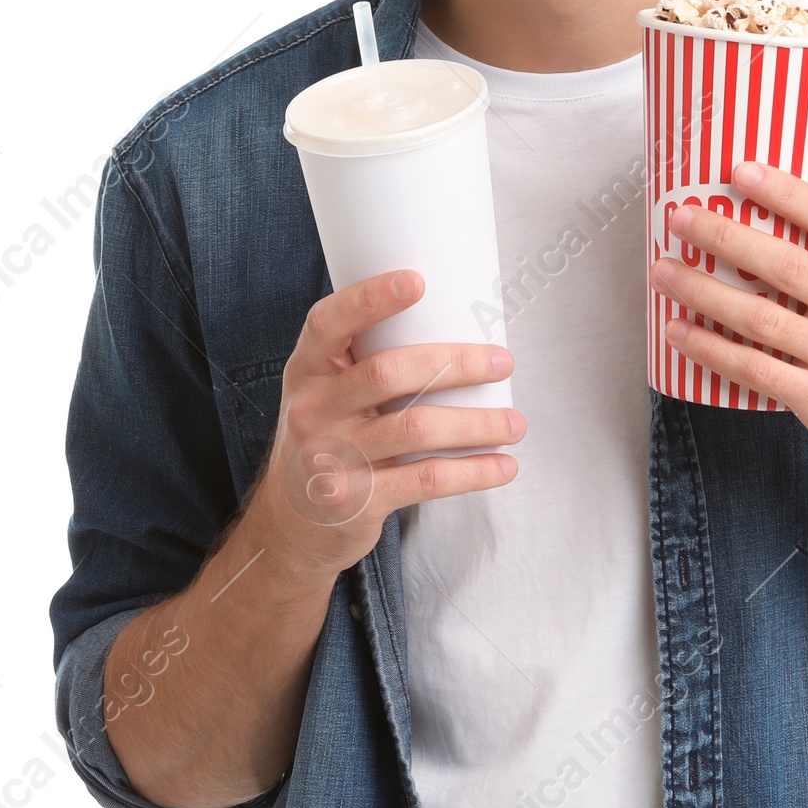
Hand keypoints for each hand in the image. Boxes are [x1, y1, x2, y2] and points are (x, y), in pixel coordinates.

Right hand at [251, 270, 522, 575]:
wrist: (292, 526)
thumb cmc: (329, 440)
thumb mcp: (327, 396)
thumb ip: (367, 363)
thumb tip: (455, 322)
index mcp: (306, 371)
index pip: (329, 323)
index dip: (370, 299)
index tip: (418, 281)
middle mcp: (312, 410)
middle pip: (389, 372)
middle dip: (457, 363)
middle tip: (503, 361)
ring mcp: (332, 457)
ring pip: (417, 427)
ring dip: (477, 423)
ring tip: (515, 423)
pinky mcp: (357, 501)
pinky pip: (427, 479)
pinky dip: (474, 472)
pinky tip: (504, 466)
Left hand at [650, 160, 807, 502]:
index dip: (791, 194)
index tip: (741, 170)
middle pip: (792, 267)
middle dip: (729, 239)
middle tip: (681, 218)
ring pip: (764, 320)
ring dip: (706, 293)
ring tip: (662, 271)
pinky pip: (757, 371)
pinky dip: (712, 350)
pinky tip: (678, 331)